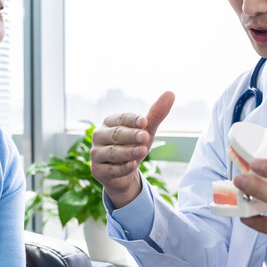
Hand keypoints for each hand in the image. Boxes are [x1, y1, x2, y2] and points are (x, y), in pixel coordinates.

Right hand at [90, 91, 174, 208]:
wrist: (123, 173)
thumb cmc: (133, 146)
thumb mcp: (146, 131)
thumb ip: (156, 114)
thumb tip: (171, 93)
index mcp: (109, 122)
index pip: (121, 119)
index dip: (132, 120)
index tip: (145, 122)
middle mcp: (99, 136)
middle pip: (115, 134)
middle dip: (131, 135)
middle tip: (145, 136)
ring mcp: (96, 153)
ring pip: (112, 152)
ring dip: (128, 151)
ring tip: (143, 150)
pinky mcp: (98, 170)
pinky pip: (110, 169)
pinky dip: (122, 168)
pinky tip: (132, 165)